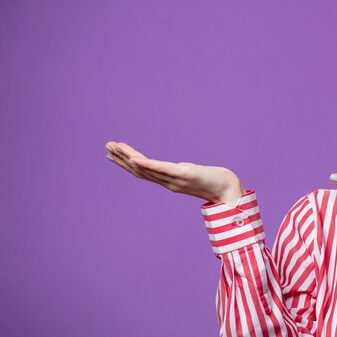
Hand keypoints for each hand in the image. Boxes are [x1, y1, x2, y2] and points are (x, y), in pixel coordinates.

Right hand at [104, 141, 244, 204]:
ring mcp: (175, 179)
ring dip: (129, 158)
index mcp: (168, 181)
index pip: (143, 172)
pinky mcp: (185, 175)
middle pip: (140, 170)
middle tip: (106, 146)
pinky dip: (148, 164)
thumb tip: (179, 167)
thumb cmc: (214, 182)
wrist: (229, 190)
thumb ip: (183, 172)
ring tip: (114, 147)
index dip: (126, 163)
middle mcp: (168, 182)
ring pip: (147, 169)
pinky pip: (162, 169)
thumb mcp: (194, 174)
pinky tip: (136, 158)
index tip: (112, 153)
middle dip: (122, 159)